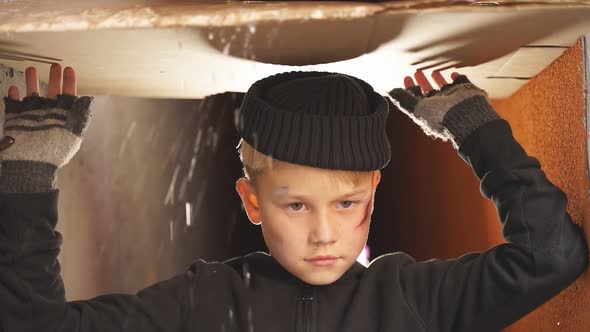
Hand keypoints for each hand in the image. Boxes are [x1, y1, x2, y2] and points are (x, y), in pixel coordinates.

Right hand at [0, 64, 93, 191]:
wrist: (32, 164)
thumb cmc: (55, 152)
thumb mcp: (73, 133)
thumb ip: (81, 115)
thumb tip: (89, 99)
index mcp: (63, 117)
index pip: (68, 95)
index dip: (69, 82)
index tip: (69, 69)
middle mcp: (48, 115)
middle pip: (51, 92)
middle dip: (53, 78)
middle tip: (54, 65)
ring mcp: (31, 116)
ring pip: (32, 94)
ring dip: (31, 82)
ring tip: (31, 69)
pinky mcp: (16, 120)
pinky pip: (13, 104)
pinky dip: (13, 95)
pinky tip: (14, 87)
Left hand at [388, 70, 497, 148]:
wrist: (467, 117)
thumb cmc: (440, 117)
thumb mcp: (417, 108)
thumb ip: (403, 100)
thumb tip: (390, 91)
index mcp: (428, 110)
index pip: (416, 97)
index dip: (410, 87)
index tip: (406, 77)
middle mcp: (440, 105)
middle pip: (429, 91)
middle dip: (422, 81)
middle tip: (417, 71)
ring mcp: (454, 98)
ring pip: (444, 87)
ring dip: (438, 79)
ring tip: (433, 71)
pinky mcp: (466, 92)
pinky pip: (462, 82)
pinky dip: (457, 77)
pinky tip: (453, 73)